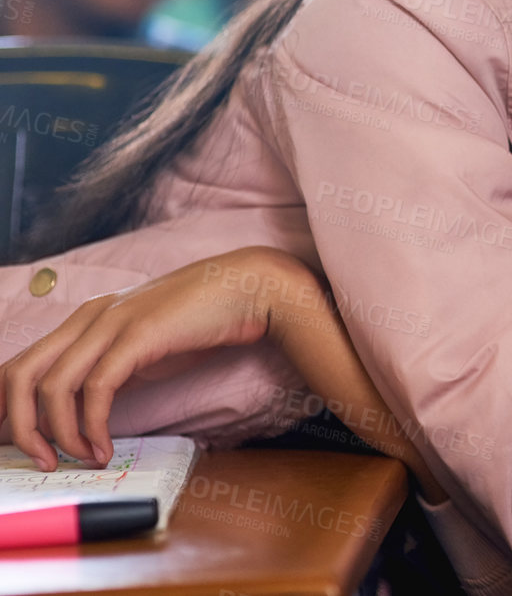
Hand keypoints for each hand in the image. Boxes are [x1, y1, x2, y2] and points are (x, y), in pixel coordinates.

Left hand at [0, 247, 296, 470]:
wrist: (250, 288)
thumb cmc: (205, 318)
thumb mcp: (145, 345)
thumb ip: (114, 367)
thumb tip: (89, 410)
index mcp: (87, 318)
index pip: (20, 363)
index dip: (7, 407)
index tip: (18, 442)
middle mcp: (89, 317)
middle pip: (20, 375)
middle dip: (18, 426)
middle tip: (40, 460)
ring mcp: (112, 323)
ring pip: (51, 386)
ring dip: (57, 435)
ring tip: (78, 459)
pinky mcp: (138, 335)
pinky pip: (96, 389)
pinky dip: (93, 427)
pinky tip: (105, 448)